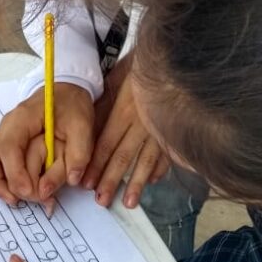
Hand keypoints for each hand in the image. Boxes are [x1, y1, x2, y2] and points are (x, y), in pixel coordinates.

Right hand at [0, 83, 93, 204]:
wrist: (65, 90)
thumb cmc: (72, 105)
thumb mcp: (83, 126)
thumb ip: (79, 153)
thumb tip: (71, 181)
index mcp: (22, 118)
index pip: (8, 148)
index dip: (16, 174)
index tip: (31, 193)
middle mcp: (6, 128)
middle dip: (10, 185)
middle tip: (35, 199)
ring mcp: (3, 136)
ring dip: (1, 187)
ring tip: (20, 201)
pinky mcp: (6, 145)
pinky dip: (4, 182)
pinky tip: (20, 193)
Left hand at [84, 67, 168, 208]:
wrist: (170, 59)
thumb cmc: (138, 71)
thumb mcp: (116, 85)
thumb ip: (104, 110)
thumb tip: (89, 136)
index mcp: (124, 111)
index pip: (106, 144)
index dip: (96, 164)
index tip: (86, 183)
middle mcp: (142, 123)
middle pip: (124, 156)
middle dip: (111, 180)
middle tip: (101, 201)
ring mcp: (161, 127)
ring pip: (146, 159)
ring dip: (136, 183)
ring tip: (129, 202)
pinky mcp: (175, 129)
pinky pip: (167, 152)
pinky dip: (161, 167)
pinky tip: (154, 181)